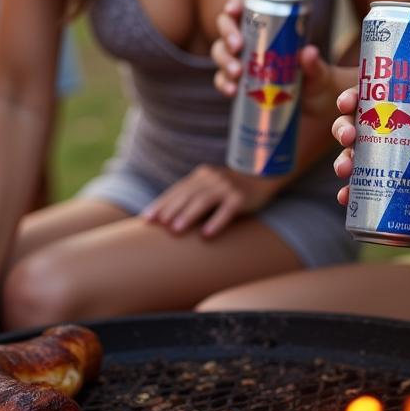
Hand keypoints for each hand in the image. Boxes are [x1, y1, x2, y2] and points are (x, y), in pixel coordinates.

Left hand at [141, 164, 277, 238]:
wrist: (262, 177)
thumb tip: (166, 218)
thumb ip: (193, 196)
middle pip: (187, 195)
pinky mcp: (241, 198)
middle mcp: (212, 179)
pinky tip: (206, 235)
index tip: (147, 219)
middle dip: (170, 210)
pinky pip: (227, 210)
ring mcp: (227, 187)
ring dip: (188, 215)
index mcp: (201, 175)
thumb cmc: (230, 188)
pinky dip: (216, 222)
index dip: (161, 204)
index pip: (177, 190)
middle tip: (158, 225)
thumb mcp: (210, 186)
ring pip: (204, 201)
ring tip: (175, 230)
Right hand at [212, 0, 341, 125]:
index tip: (234, 10)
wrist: (313, 102)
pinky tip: (231, 91)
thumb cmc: (315, 75)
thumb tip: (309, 52)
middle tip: (237, 46)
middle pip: (226, 25)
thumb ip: (314, 63)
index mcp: (266, 21)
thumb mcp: (318, 69)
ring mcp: (240, 58)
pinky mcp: (237, 81)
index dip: (234, 3)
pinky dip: (224, 83)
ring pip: (221, 52)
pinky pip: (222, 79)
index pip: (243, 3)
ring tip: (237, 72)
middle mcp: (248, 36)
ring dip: (224, 60)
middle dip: (228, 33)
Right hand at [332, 91, 409, 217]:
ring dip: (342, 160)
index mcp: (402, 112)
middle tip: (348, 136)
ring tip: (345, 168)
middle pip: (354, 126)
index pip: (370, 99)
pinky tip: (345, 197)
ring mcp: (386, 162)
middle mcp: (388, 134)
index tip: (347, 102)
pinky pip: (363, 189)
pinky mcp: (389, 187)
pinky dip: (349, 193)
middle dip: (342, 129)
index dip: (352, 97)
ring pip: (353, 156)